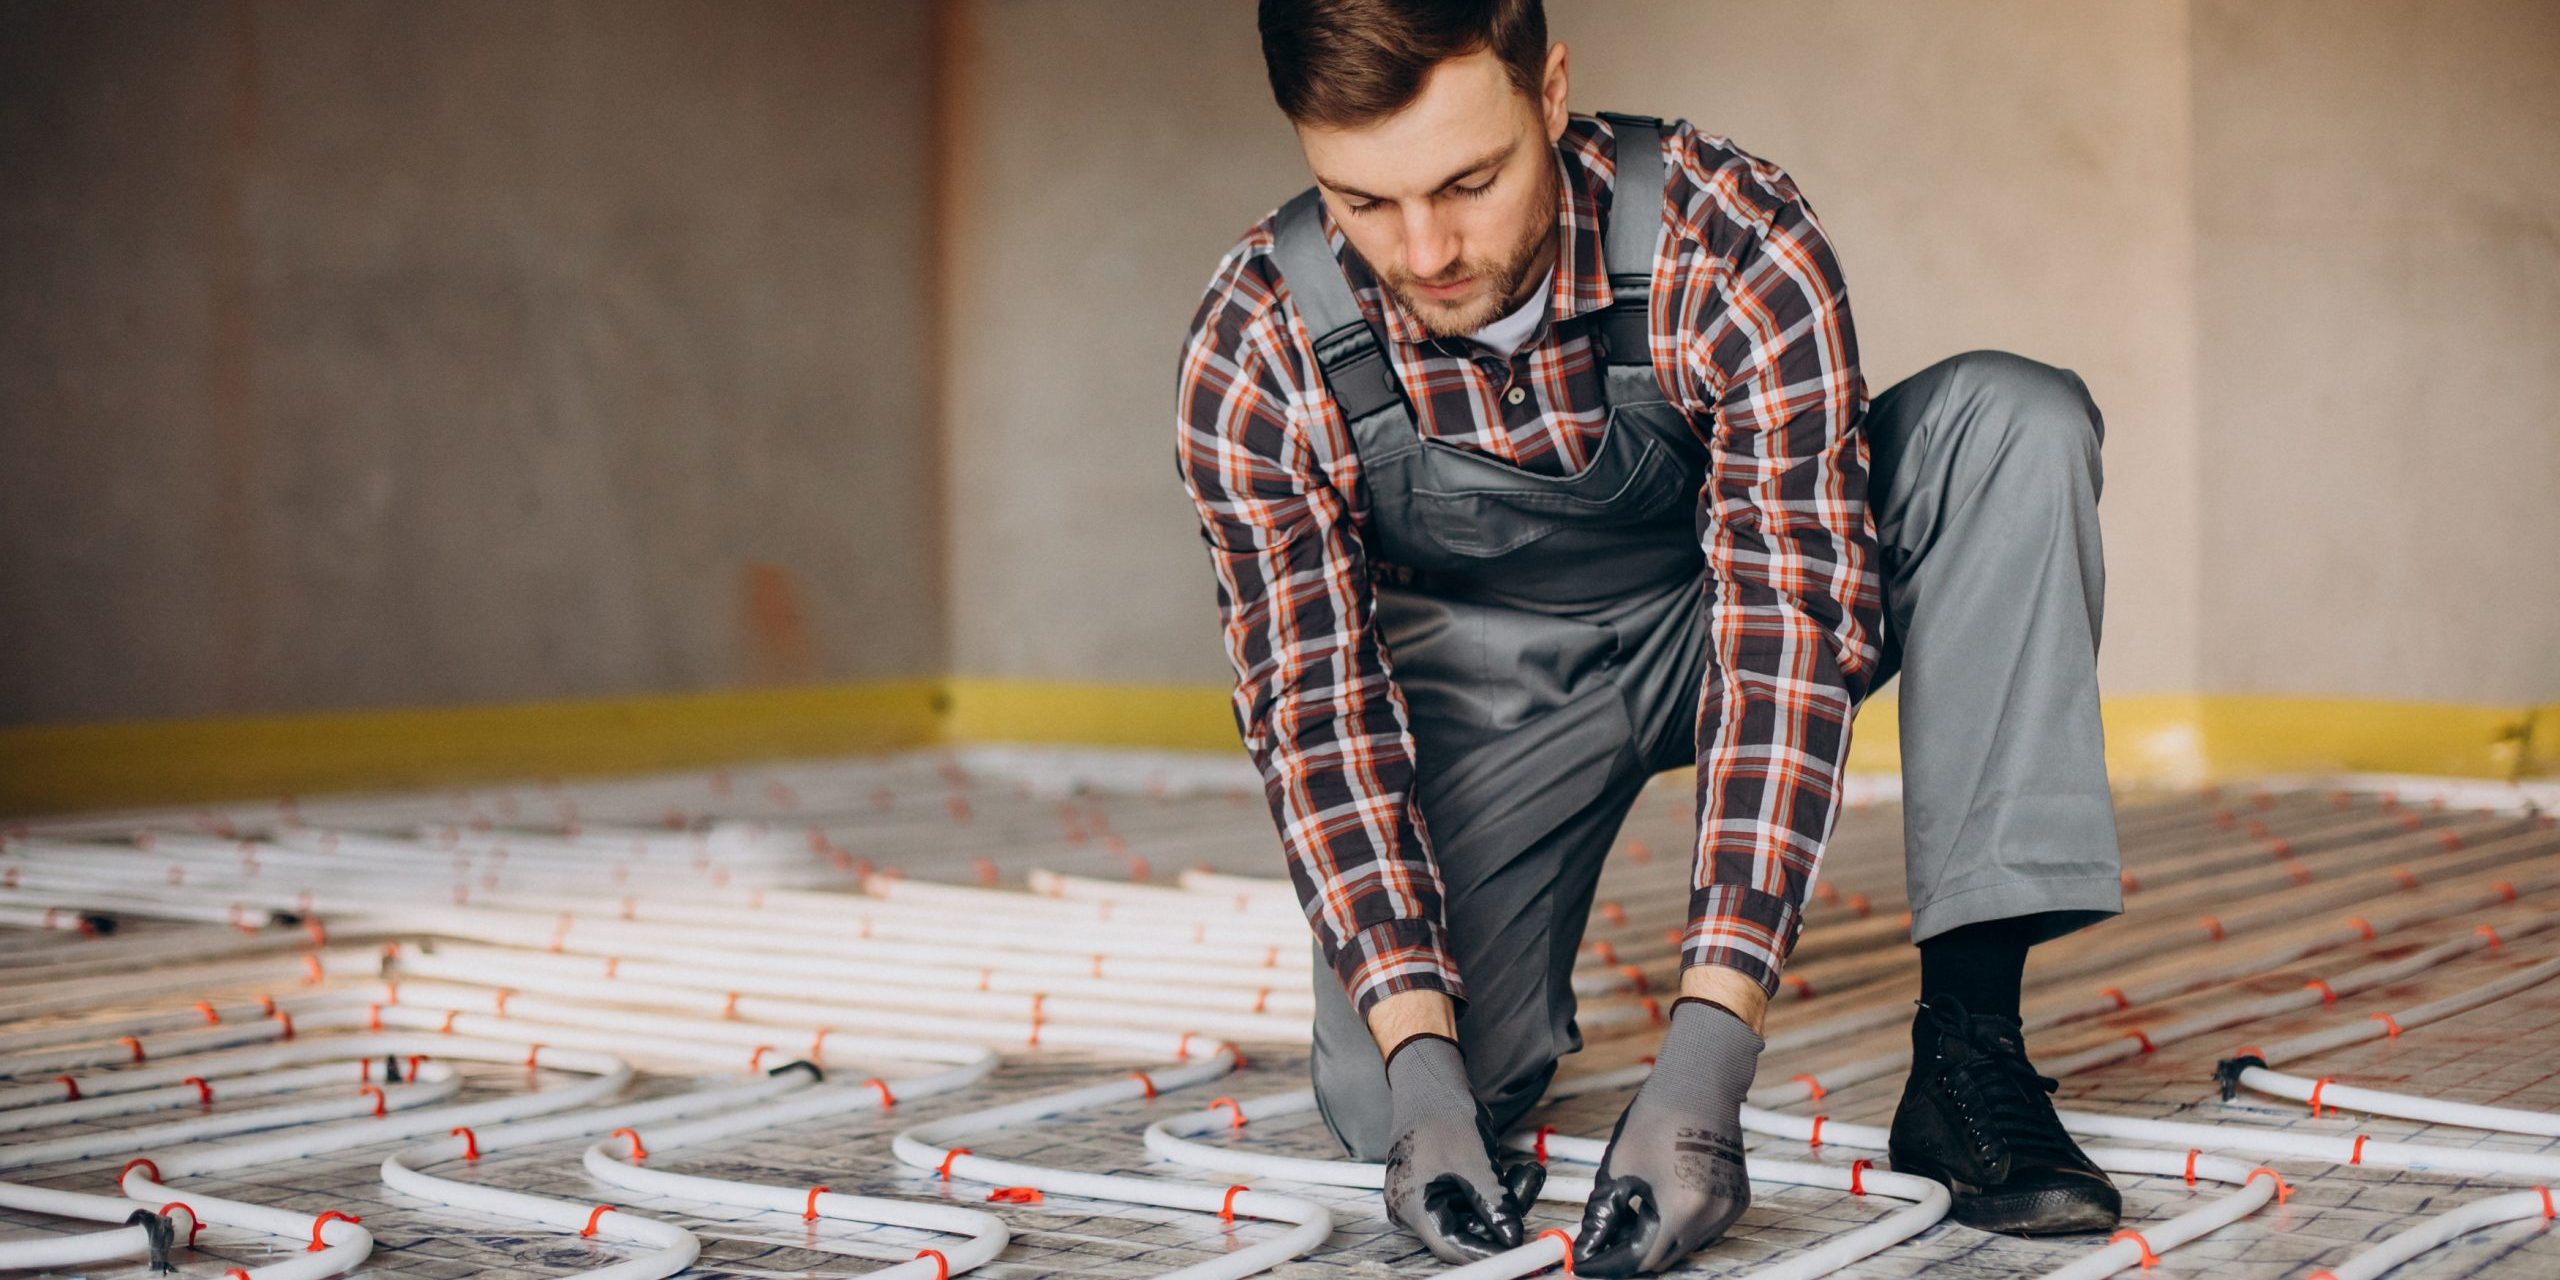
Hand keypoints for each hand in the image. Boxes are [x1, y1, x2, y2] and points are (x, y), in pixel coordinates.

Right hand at [1380, 1034, 1546, 1261]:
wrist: (1430, 1081)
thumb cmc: (1441, 1113)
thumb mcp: (1476, 1163)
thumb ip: (1495, 1205)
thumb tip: (1512, 1236)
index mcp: (1413, 1204)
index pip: (1451, 1246)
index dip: (1485, 1252)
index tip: (1516, 1252)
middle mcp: (1414, 1206)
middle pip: (1464, 1230)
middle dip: (1502, 1217)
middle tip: (1532, 1203)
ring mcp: (1425, 1196)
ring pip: (1472, 1214)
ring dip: (1504, 1199)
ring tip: (1530, 1174)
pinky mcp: (1439, 1187)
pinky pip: (1470, 1198)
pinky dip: (1495, 1188)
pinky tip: (1521, 1172)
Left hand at [1573, 999, 1762, 1275]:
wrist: (1699, 1084)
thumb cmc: (1658, 1118)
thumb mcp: (1619, 1168)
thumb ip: (1605, 1214)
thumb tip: (1590, 1244)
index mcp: (1681, 1209)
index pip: (1643, 1259)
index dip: (1613, 1262)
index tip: (1590, 1262)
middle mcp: (1712, 1215)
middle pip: (1667, 1256)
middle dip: (1634, 1252)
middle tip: (1605, 1243)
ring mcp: (1729, 1209)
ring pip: (1687, 1244)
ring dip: (1660, 1239)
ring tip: (1633, 1218)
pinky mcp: (1737, 1199)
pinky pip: (1706, 1228)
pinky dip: (1683, 1225)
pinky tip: (1662, 1206)